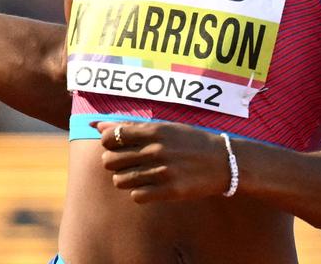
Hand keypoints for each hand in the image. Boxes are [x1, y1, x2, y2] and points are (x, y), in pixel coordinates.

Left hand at [93, 120, 234, 202]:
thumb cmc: (189, 142)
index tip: (118, 146)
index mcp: (153, 131)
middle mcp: (156, 150)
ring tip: (140, 175)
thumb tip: (95, 125)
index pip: (110, 138)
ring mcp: (163, 172)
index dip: (109, 144)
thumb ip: (128, 127)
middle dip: (115, 163)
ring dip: (125, 179)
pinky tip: (150, 186)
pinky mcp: (170, 191)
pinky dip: (139, 193)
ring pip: (120, 181)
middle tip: (129, 163)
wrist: (224, 161)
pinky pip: (136, 196)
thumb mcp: (162, 128)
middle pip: (110, 161)